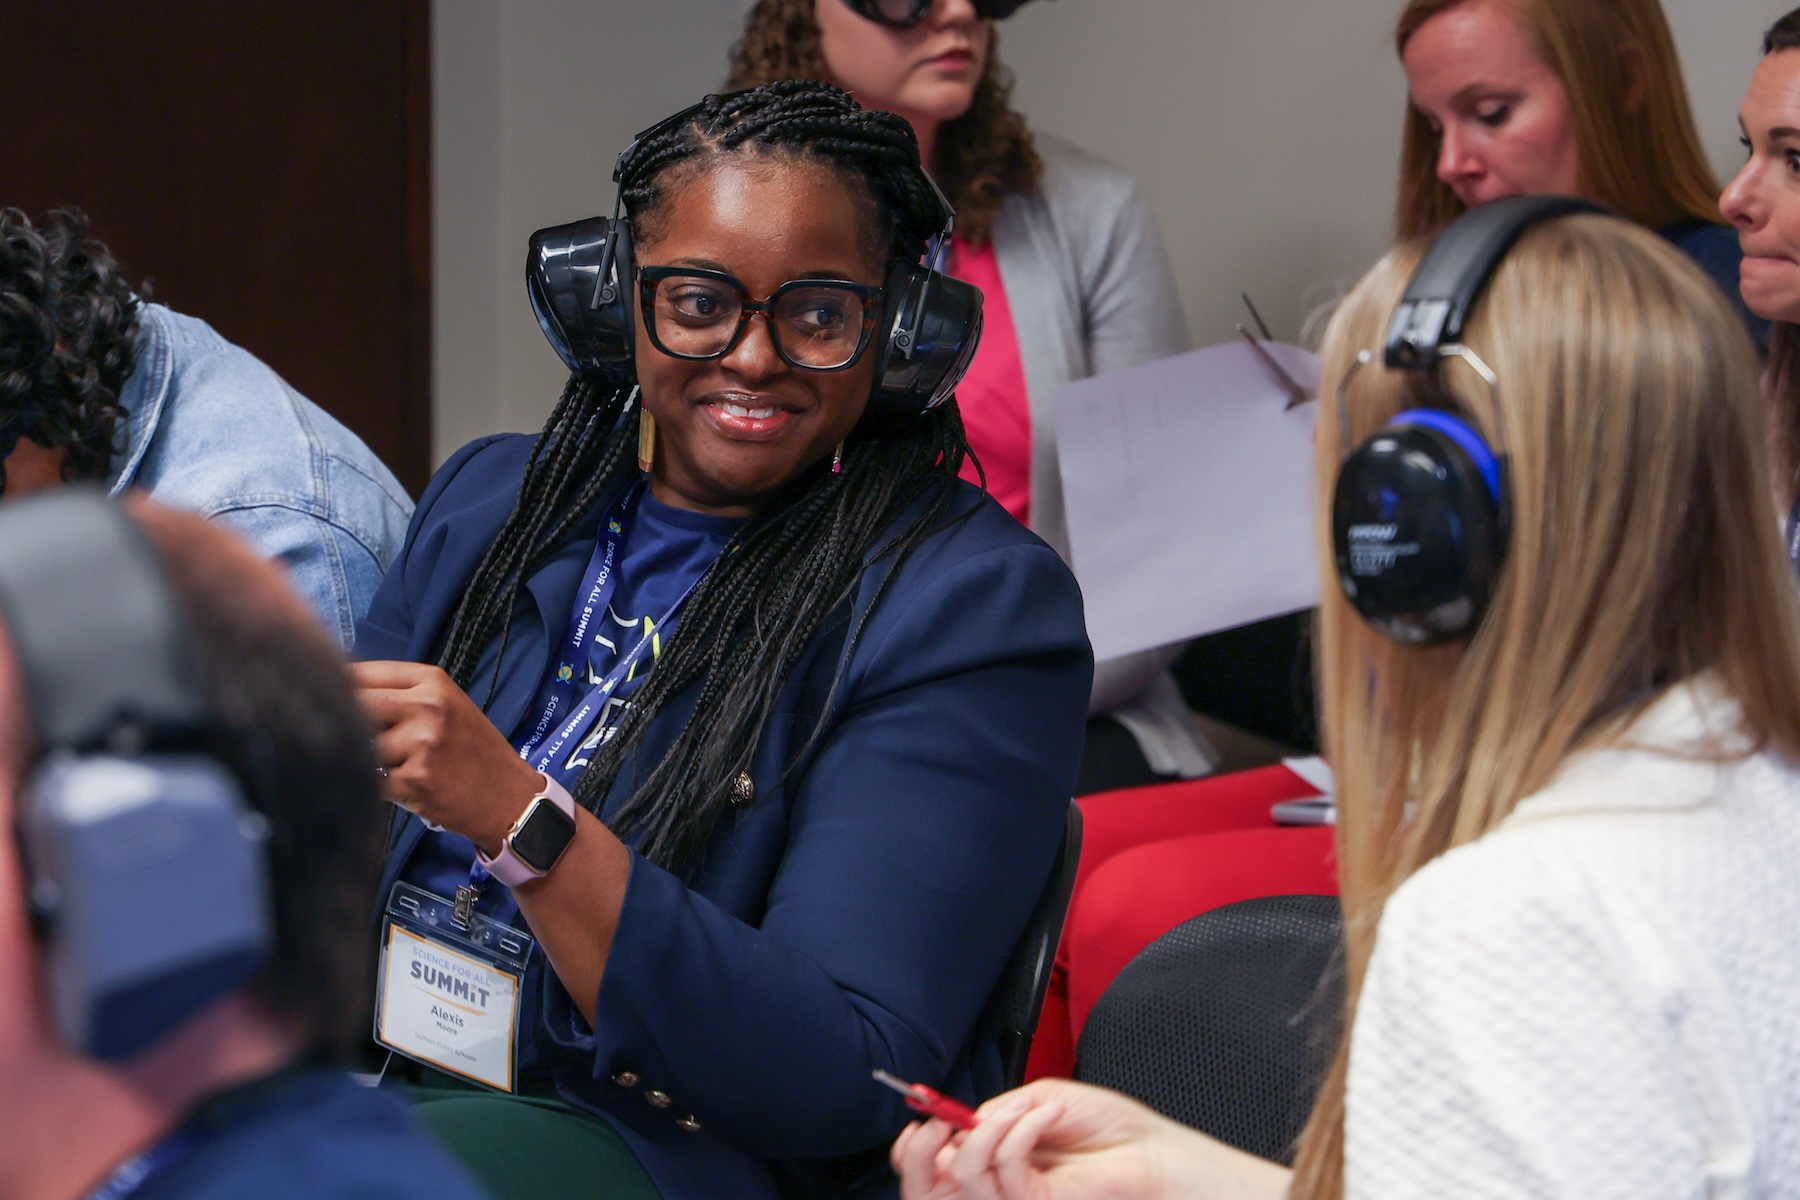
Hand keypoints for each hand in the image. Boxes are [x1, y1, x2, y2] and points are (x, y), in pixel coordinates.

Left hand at [351, 660, 543, 853]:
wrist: (508, 796)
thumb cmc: (474, 750)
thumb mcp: (448, 705)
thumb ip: (401, 694)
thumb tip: (338, 688)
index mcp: (433, 682)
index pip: (364, 673)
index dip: (338, 687)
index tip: (326, 698)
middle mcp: (426, 706)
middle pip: (355, 704)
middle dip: (345, 721)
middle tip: (348, 735)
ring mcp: (419, 743)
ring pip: (360, 745)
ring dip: (365, 758)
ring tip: (394, 766)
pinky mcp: (413, 779)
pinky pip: (370, 777)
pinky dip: (377, 784)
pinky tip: (402, 786)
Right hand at [892, 1078, 1287, 1199]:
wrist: (1155, 1150)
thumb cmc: (1109, 1125)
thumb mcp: (1039, 1100)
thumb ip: (994, 1113)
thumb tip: (956, 1120)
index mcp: (993, 1156)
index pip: (932, 1165)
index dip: (913, 1147)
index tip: (921, 1114)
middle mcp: (997, 1181)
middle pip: (929, 1186)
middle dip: (922, 1151)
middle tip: (939, 1121)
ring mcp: (1015, 1195)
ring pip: (960, 1176)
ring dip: (985, 1128)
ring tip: (1021, 1107)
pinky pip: (1004, 1172)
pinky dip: (1017, 1132)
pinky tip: (1045, 1114)